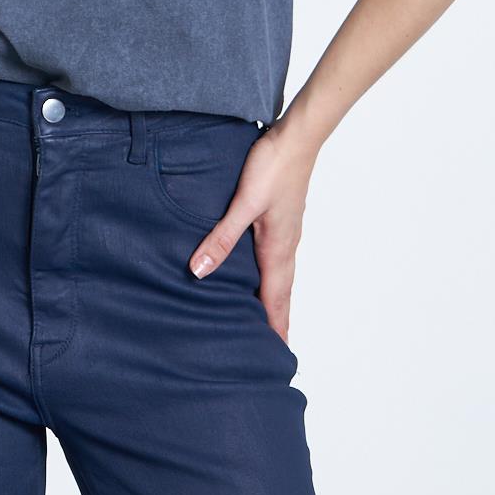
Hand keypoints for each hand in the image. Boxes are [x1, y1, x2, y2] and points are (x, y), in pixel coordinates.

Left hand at [187, 119, 320, 344]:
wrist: (296, 137)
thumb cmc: (272, 168)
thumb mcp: (243, 204)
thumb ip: (221, 238)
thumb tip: (199, 271)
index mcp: (277, 249)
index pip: (275, 300)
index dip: (274, 328)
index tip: (276, 357)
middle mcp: (286, 246)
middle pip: (282, 294)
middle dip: (278, 322)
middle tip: (275, 351)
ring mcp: (287, 233)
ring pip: (282, 277)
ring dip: (277, 301)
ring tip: (270, 320)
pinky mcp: (283, 220)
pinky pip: (279, 260)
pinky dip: (274, 278)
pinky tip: (265, 274)